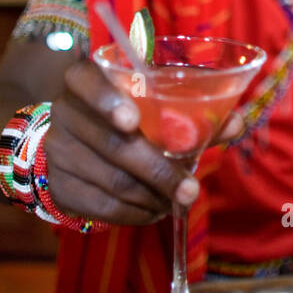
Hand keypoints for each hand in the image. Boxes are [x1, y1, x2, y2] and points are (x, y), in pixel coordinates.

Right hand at [42, 60, 244, 225]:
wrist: (73, 146)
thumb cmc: (124, 118)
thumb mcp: (149, 106)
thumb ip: (191, 112)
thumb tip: (236, 123)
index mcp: (84, 80)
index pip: (87, 82)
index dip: (108, 102)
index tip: (131, 122)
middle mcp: (64, 111)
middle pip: (112, 144)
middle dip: (157, 170)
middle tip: (190, 189)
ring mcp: (56, 151)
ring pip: (112, 181)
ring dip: (153, 196)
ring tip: (178, 199)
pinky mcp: (58, 187)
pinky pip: (103, 207)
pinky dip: (136, 213)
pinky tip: (155, 210)